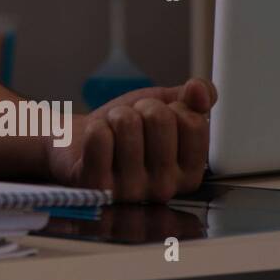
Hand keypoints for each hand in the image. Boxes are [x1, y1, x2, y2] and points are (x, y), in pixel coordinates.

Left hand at [46, 79, 217, 202]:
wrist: (79, 143)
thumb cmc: (125, 130)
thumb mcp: (165, 108)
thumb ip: (193, 99)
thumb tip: (200, 89)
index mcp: (189, 173)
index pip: (194, 122)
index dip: (171, 107)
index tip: (158, 119)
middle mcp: (165, 188)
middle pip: (160, 118)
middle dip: (140, 108)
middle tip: (130, 123)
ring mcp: (131, 190)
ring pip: (127, 122)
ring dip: (115, 116)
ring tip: (112, 132)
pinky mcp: (97, 185)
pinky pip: (99, 136)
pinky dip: (94, 127)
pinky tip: (94, 141)